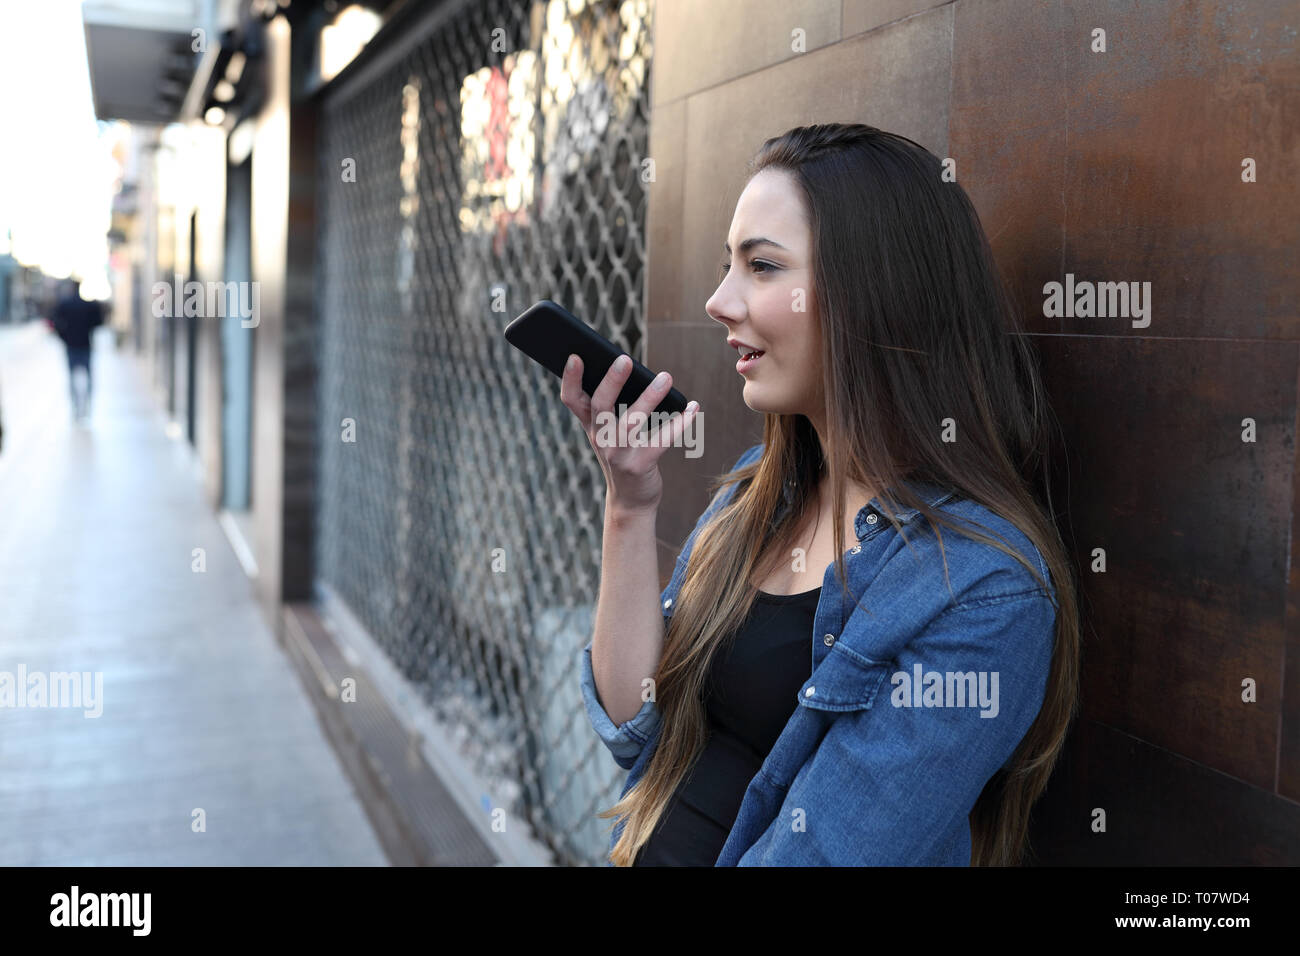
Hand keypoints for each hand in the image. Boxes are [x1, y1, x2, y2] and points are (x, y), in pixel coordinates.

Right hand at [559, 352, 698, 513]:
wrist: (630, 502)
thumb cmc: (622, 457)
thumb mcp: (607, 434)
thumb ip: (610, 408)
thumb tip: (626, 369)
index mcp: (591, 425)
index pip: (572, 399)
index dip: (570, 378)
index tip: (575, 356)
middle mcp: (601, 438)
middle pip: (600, 405)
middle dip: (611, 381)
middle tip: (625, 359)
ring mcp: (619, 454)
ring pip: (632, 421)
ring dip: (650, 397)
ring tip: (666, 377)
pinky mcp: (640, 466)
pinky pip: (661, 440)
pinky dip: (679, 424)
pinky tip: (692, 408)